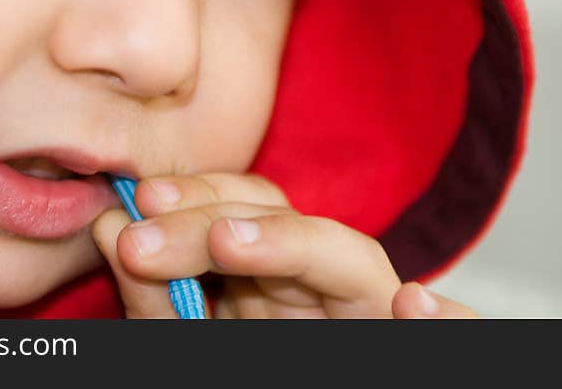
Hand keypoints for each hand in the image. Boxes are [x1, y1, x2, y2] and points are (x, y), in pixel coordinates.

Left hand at [92, 172, 477, 317]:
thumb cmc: (238, 366)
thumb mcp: (185, 336)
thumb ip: (151, 294)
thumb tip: (110, 224)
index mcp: (270, 272)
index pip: (241, 207)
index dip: (192, 195)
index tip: (137, 201)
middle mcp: (320, 279)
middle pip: (286, 216)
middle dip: (213, 216)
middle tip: (143, 240)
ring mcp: (363, 306)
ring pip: (349, 257)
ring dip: (288, 243)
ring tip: (227, 244)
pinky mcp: (399, 334)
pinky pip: (452, 327)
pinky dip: (450, 320)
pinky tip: (415, 310)